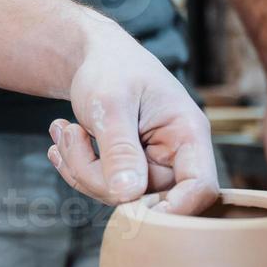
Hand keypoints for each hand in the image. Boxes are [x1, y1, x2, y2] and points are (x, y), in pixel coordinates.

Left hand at [49, 19, 219, 215]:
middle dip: (97, 176)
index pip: (201, 188)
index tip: (132, 207)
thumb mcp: (111, 103)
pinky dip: (77, 169)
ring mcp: (153, 166)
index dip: (176, 209)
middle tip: (70, 135)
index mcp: (188, 134)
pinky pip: (105, 189)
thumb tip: (128, 196)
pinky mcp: (131, 172)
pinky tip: (65, 139)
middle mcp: (176, 155)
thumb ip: (120, 149)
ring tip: (65, 130)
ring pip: (119, 197)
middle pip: (147, 198)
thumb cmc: (111, 68)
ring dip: (80, 169)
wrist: (95, 57)